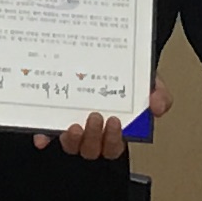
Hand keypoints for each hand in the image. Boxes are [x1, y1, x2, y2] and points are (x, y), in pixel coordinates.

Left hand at [34, 85, 164, 161]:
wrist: (107, 51)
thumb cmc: (127, 75)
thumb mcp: (148, 81)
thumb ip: (158, 93)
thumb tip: (157, 106)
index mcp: (115, 129)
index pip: (114, 146)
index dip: (113, 140)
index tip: (116, 122)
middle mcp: (92, 131)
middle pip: (92, 149)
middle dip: (95, 138)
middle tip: (96, 117)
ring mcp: (72, 126)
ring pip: (71, 145)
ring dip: (73, 141)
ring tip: (75, 125)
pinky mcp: (53, 119)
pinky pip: (47, 133)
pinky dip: (44, 136)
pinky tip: (43, 137)